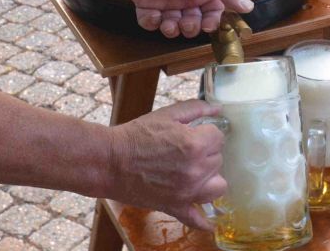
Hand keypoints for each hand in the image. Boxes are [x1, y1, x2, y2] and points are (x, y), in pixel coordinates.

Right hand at [108, 100, 226, 229]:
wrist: (111, 161)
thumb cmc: (137, 135)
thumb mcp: (167, 114)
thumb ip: (195, 109)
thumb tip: (218, 109)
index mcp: (194, 144)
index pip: (219, 138)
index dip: (207, 133)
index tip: (196, 133)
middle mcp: (195, 170)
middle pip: (218, 160)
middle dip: (206, 153)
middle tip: (188, 150)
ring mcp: (187, 192)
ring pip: (217, 187)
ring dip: (210, 178)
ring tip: (196, 172)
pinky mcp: (176, 207)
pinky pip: (198, 220)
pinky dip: (204, 220)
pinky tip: (207, 219)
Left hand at [118, 0, 252, 37]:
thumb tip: (249, 6)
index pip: (212, 13)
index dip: (212, 22)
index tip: (209, 25)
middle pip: (193, 23)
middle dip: (191, 27)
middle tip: (187, 22)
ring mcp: (165, 0)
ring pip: (172, 27)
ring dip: (172, 29)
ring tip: (170, 22)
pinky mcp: (146, 3)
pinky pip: (149, 22)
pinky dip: (152, 23)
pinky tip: (154, 15)